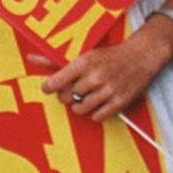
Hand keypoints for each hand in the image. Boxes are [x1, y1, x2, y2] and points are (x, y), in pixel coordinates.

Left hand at [33, 23, 172, 124]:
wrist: (141, 56)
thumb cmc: (108, 56)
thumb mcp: (83, 54)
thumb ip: (56, 61)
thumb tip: (31, 58)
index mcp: (84, 62)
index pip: (55, 82)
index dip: (48, 88)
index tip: (49, 88)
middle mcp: (95, 77)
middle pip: (66, 98)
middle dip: (66, 95)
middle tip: (74, 90)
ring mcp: (108, 90)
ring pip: (79, 109)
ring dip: (79, 105)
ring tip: (86, 97)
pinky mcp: (120, 102)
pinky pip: (97, 117)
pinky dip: (95, 113)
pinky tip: (99, 102)